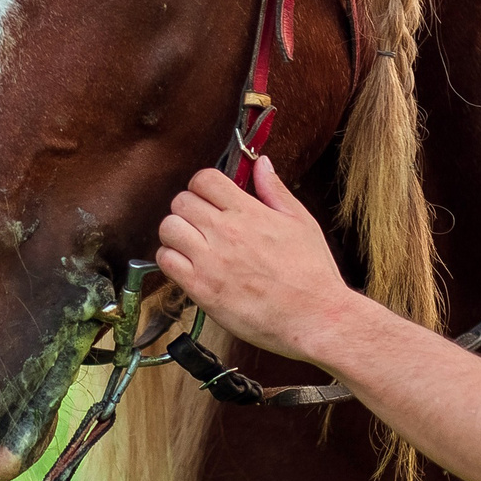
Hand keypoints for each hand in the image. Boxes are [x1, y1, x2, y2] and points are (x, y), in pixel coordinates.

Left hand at [155, 158, 355, 362]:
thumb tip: (260, 164)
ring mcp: (210, 261)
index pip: (204, 179)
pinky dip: (171, 260)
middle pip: (181, 201)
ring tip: (192, 243)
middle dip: (189, 208)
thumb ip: (274, 190)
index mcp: (248, 212)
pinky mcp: (201, 289)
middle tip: (201, 222)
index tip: (210, 197)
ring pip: (168, 228)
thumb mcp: (301, 222)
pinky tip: (188, 265)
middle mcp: (225, 232)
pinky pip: (166, 262)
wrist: (314, 317)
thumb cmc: (312, 274)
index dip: (203, 185)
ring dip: (176, 232)